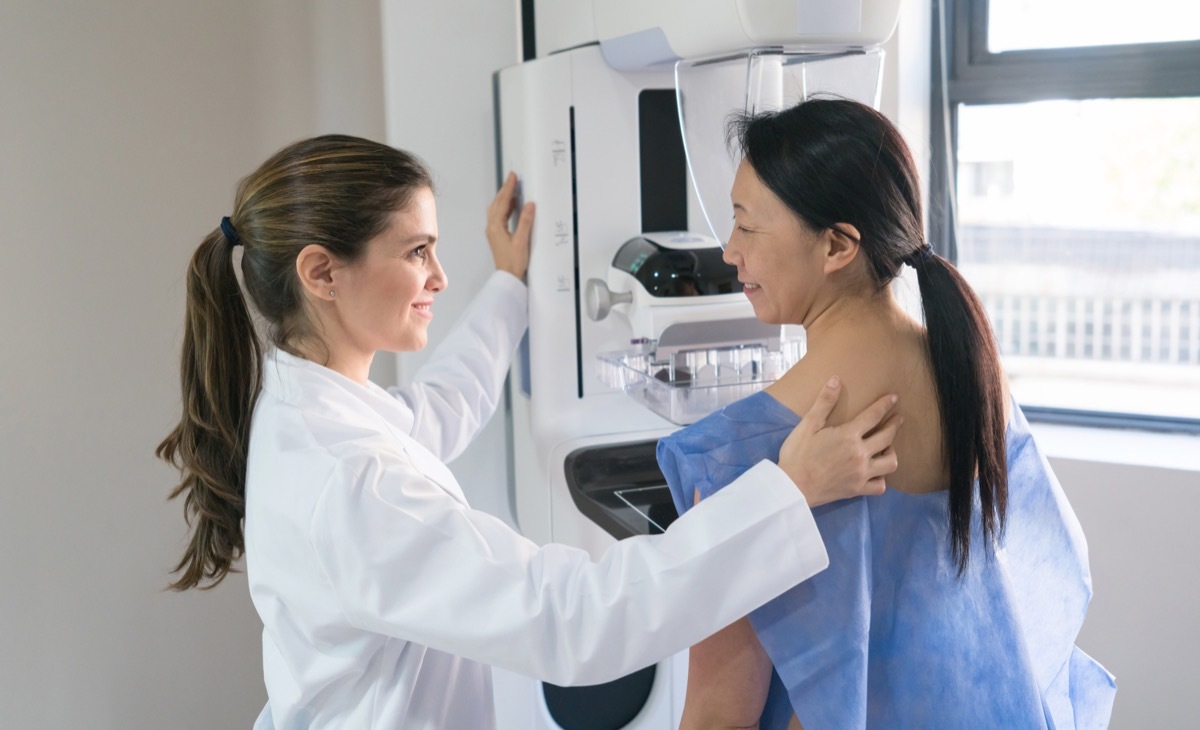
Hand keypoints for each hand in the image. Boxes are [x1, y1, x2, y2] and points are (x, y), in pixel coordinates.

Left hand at [486, 171, 534, 279]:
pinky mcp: (496, 236)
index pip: (503, 202)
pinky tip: (512, 207)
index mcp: (496, 226)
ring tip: (512, 190)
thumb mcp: (522, 240)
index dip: (508, 188)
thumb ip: (525, 221)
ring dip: (503, 199)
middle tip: (512, 179)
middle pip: (497, 203)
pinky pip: (498, 216)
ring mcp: (493, 232)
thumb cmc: (514, 261)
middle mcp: (492, 227)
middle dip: (505, 190)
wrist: (508, 276)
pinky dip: (504, 208)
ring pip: (496, 209)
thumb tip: (529, 204)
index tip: (512, 176)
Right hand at [777, 377, 901, 506]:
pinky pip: (880, 486)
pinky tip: (876, 473)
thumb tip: (836, 380)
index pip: (873, 415)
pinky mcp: (857, 489)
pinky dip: (881, 479)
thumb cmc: (797, 454)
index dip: (885, 405)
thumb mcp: (808, 424)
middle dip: (895, 425)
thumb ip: (824, 402)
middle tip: (898, 419)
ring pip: (890, 463)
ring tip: (888, 447)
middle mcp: (860, 454)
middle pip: (887, 437)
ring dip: (892, 452)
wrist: (792, 486)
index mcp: (849, 435)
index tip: (894, 398)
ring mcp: (861, 473)